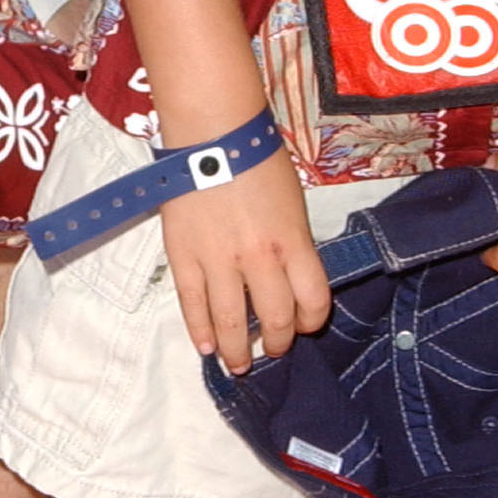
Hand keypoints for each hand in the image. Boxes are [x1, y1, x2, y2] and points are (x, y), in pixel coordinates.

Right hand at [159, 149, 331, 371]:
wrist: (212, 133)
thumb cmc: (258, 159)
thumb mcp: (292, 204)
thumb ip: (292, 244)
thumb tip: (285, 278)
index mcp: (293, 242)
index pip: (313, 302)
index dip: (312, 322)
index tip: (305, 326)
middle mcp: (260, 259)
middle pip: (276, 319)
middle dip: (278, 342)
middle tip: (273, 349)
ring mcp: (219, 260)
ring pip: (232, 322)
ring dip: (238, 351)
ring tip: (238, 364)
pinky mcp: (184, 256)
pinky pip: (193, 305)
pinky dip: (201, 331)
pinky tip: (206, 346)